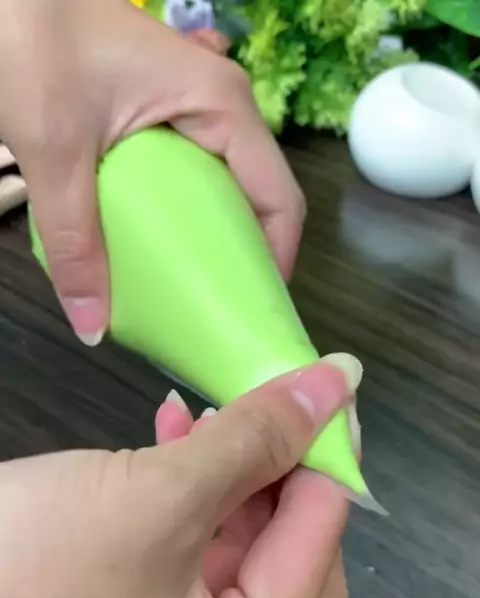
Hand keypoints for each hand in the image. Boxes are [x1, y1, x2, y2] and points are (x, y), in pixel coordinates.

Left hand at [0, 0, 304, 345]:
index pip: (279, 197)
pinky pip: (191, 176)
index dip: (277, 261)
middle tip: (219, 310)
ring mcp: (193, 107)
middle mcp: (220, 105)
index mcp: (221, 104)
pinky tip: (156, 250)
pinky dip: (181, 217)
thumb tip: (90, 323)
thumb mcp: (55, 148)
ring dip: (211, 240)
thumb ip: (74, 238)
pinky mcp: (162, 112)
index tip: (253, 310)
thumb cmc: (34, 40)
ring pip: (224, 188)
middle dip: (243, 257)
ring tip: (189, 291)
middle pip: (257, 197)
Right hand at [0, 357, 357, 597]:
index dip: (327, 466)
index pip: (321, 557)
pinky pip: (189, 549)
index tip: (328, 392)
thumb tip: (336, 386)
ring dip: (232, 473)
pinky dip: (190, 492)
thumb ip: (256, 439)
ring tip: (211, 411)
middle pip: (288, 558)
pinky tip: (174, 435)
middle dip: (278, 474)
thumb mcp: (158, 498)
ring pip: (237, 546)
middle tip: (270, 402)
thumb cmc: (27, 575)